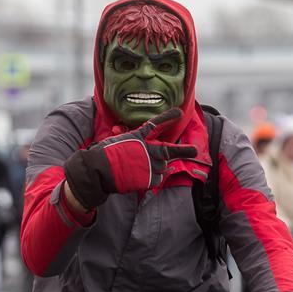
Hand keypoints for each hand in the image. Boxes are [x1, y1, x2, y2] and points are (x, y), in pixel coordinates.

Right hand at [63, 108, 197, 209]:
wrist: (99, 170)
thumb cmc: (104, 155)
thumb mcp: (117, 142)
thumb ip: (133, 144)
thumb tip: (142, 150)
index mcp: (138, 136)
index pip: (156, 124)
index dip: (168, 118)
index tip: (180, 112)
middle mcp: (147, 149)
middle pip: (169, 150)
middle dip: (184, 150)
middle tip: (194, 150)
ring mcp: (150, 163)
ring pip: (162, 166)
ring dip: (157, 168)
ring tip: (141, 170)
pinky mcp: (149, 177)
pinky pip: (158, 179)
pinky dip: (154, 179)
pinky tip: (142, 179)